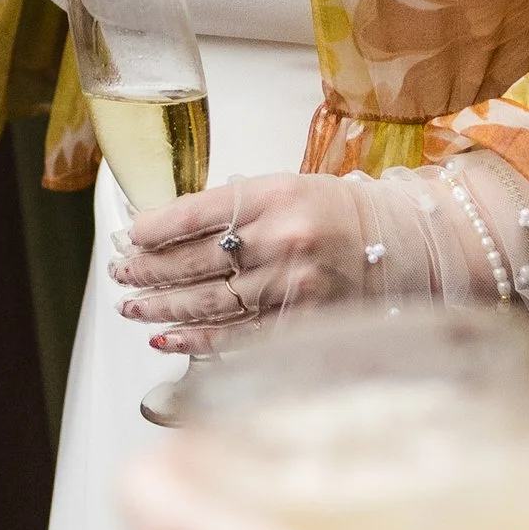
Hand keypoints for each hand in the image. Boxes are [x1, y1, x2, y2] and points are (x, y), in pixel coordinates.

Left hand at [114, 171, 381, 352]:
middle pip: (193, 262)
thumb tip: (166, 230)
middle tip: (121, 274)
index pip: (191, 214)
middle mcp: (282, 239)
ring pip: (207, 302)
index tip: (128, 238)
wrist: (406, 246)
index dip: (150, 231)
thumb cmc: (340, 216)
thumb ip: (233, 208)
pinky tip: (167, 337)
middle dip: (146, 271)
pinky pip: (236, 336)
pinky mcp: (303, 323)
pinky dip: (195, 339)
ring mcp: (293, 286)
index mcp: (274, 196)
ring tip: (132, 306)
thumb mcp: (286, 190)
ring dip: (161, 307)